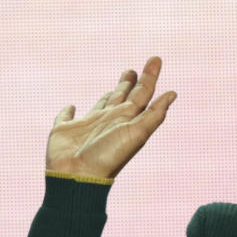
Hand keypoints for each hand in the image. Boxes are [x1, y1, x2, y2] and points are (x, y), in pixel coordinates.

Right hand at [47, 56, 176, 177]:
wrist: (78, 177)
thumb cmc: (108, 156)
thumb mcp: (136, 134)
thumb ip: (154, 115)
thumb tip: (173, 94)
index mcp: (127, 120)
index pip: (142, 94)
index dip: (150, 77)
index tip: (156, 59)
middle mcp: (109, 120)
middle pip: (123, 97)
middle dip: (130, 83)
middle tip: (134, 70)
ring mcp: (88, 125)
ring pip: (101, 105)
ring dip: (110, 94)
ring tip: (117, 84)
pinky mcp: (64, 130)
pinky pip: (65, 116)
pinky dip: (67, 111)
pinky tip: (71, 107)